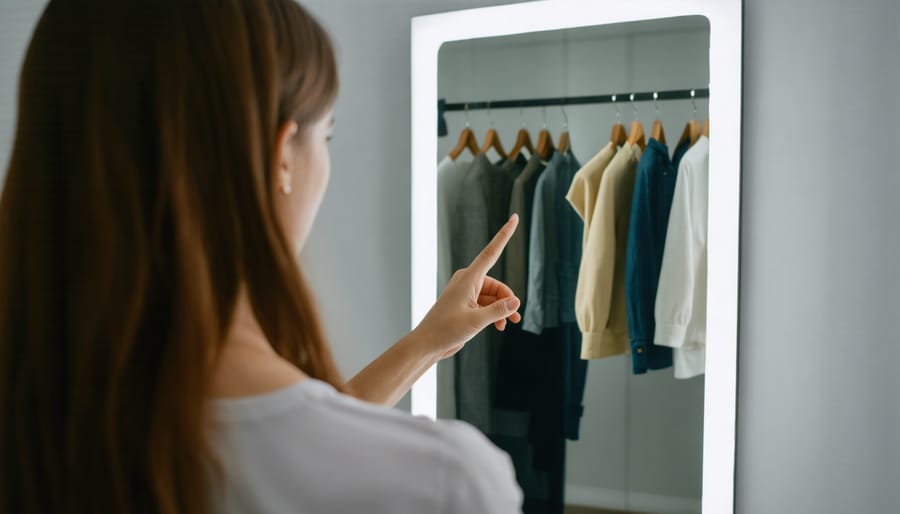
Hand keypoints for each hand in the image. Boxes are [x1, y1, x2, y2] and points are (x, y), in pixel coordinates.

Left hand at [414, 214, 521, 360]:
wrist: (428, 344)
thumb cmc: (446, 330)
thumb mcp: (476, 321)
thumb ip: (498, 310)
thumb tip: (516, 302)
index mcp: (468, 278)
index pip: (492, 252)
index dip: (504, 235)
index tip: (514, 218)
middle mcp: (467, 281)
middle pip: (497, 284)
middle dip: (507, 300)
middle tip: (515, 318)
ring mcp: (466, 293)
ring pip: (493, 296)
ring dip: (502, 309)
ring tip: (509, 325)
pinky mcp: (465, 305)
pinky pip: (486, 304)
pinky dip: (494, 314)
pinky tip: (500, 327)